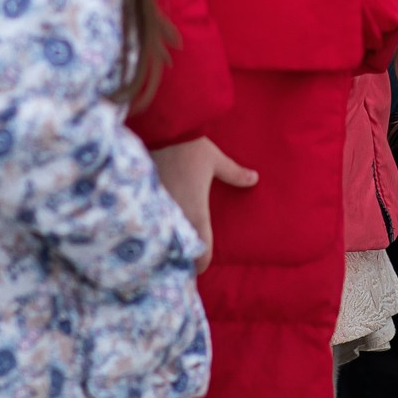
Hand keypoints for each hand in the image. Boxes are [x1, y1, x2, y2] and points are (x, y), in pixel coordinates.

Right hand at [150, 137, 257, 272]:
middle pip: (179, 253)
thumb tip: (254, 179)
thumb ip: (234, 174)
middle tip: (184, 260)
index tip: (201, 266)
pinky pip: (150, 225)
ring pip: (163, 241)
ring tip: (169, 248)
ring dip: (167, 246)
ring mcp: (158, 210)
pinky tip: (153, 229)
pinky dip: (153, 231)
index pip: (200, 253)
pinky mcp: (144, 201)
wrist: (160, 131)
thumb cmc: (189, 147)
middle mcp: (176, 217)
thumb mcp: (215, 160)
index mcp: (196, 212)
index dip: (201, 264)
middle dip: (182, 259)